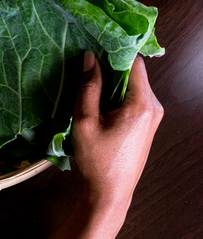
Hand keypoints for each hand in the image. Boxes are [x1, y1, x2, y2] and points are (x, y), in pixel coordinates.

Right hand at [72, 52, 163, 216]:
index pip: (134, 61)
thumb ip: (88, 87)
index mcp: (142, 104)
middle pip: (134, 71)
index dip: (114, 50)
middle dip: (110, 66)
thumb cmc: (97, 162)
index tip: (94, 44)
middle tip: (86, 63)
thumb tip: (89, 56)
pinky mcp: (146, 123)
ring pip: (132, 84)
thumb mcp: (85, 121)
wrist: (109, 195)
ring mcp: (152, 115)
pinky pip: (133, 97)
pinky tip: (98, 99)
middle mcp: (153, 106)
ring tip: (88, 81)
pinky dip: (116, 93)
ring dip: (112, 81)